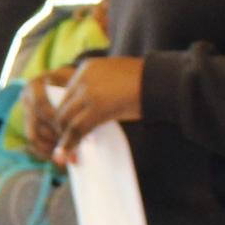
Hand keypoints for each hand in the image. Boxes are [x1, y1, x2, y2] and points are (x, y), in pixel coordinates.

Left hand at [25, 57, 143, 164]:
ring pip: (65, 119)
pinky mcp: (98, 106)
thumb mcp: (116, 82)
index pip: (65, 95)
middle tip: (63, 146)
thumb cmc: (147, 85)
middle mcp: (83, 77)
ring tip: (66, 154)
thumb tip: (90, 113)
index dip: (66, 115)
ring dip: (64, 138)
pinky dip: (70, 143)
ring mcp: (89, 91)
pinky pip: (77, 128)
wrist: (164, 82)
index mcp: (87, 68)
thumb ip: (100, 92)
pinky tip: (68, 155)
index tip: (67, 130)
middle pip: (61, 107)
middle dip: (61, 129)